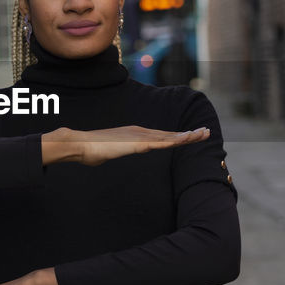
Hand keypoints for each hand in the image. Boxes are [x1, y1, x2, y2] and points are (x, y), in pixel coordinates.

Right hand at [41, 126, 209, 166]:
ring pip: (168, 137)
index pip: (160, 136)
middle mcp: (140, 132)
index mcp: (135, 134)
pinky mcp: (136, 143)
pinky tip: (185, 140)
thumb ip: (115, 151)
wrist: (80, 144)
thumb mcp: (108, 152)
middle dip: (188, 134)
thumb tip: (109, 154)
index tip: (191, 135)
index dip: (177, 136)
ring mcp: (139, 136)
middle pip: (168, 134)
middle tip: (205, 131)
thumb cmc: (90, 150)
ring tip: (202, 134)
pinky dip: (174, 141)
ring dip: (187, 136)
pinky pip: (160, 143)